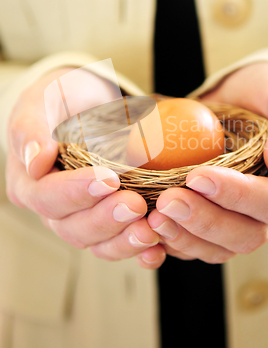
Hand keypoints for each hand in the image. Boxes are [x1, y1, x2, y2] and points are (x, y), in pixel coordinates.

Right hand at [6, 67, 164, 268]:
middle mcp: (53, 207)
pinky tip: (158, 248)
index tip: (109, 179)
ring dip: (124, 240)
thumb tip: (35, 162)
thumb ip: (31, 127)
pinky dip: (138, 249)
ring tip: (151, 231)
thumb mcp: (42, 100)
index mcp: (29, 182)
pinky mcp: (108, 220)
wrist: (88, 103)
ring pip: (98, 242)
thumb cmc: (61, 98)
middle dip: (107, 219)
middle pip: (73, 227)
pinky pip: (119, 243)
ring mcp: (81, 217)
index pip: (47, 196)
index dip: (76, 193)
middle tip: (136, 204)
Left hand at [147, 63, 267, 263]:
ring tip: (153, 217)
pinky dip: (174, 239)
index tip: (198, 176)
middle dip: (205, 221)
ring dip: (185, 237)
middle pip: (247, 234)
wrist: (245, 98)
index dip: (238, 195)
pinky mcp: (219, 222)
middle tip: (167, 201)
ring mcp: (246, 220)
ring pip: (220, 248)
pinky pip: (198, 243)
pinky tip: (150, 226)